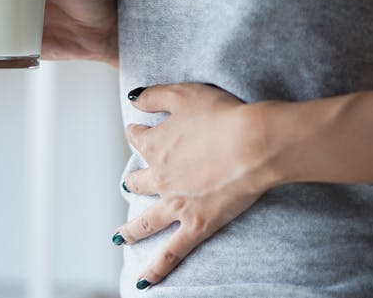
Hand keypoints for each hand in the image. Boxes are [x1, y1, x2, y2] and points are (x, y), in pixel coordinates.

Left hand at [115, 83, 279, 288]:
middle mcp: (159, 176)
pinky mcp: (196, 224)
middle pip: (138, 180)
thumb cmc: (223, 114)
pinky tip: (144, 281)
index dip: (138, 132)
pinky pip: (172, 253)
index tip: (140, 130)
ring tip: (120, 236)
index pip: (137, 138)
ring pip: (145, 221)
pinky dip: (157, 268)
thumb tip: (133, 100)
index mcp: (155, 144)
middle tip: (134, 182)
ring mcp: (175, 204)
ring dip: (131, 229)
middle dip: (135, 180)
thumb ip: (154, 96)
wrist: (252, 143)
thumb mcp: (184, 93)